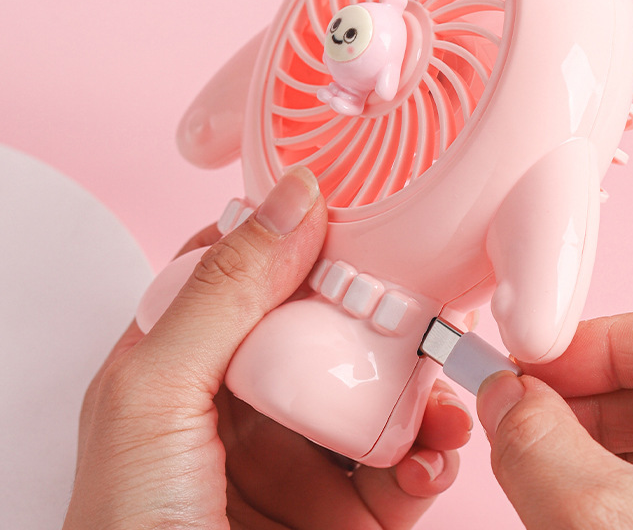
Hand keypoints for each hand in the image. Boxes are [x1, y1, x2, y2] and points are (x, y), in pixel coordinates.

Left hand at [64, 168, 470, 529]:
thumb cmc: (130, 529)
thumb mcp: (155, 392)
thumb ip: (224, 291)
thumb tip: (294, 196)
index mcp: (193, 356)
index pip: (255, 268)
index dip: (306, 235)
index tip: (360, 212)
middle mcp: (253, 398)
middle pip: (333, 323)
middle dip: (385, 307)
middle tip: (426, 297)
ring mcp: (304, 454)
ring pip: (381, 388)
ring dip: (424, 383)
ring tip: (441, 392)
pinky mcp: (349, 510)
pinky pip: (407, 465)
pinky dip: (433, 455)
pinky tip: (431, 458)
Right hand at [477, 293, 632, 527]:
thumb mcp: (614, 527)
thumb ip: (540, 446)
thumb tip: (501, 396)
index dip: (606, 338)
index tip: (540, 364)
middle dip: (592, 397)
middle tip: (526, 417)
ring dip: (601, 443)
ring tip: (543, 467)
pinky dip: (629, 487)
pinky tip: (581, 503)